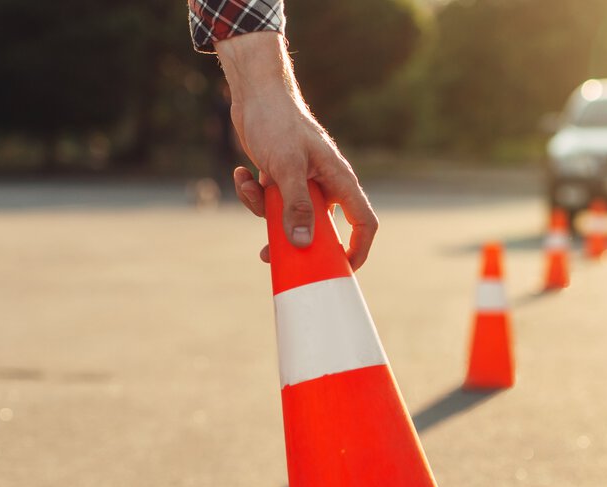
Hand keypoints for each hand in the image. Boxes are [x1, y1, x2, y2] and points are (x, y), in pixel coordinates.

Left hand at [215, 31, 379, 268]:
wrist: (255, 94)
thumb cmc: (278, 123)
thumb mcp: (286, 167)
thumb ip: (296, 206)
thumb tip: (302, 244)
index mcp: (339, 179)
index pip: (364, 221)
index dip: (358, 249)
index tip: (341, 270)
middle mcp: (325, 184)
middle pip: (320, 228)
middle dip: (293, 240)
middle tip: (270, 254)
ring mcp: (303, 183)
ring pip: (289, 218)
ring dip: (265, 212)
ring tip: (249, 186)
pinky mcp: (281, 179)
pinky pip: (271, 203)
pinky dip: (253, 194)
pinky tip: (242, 173)